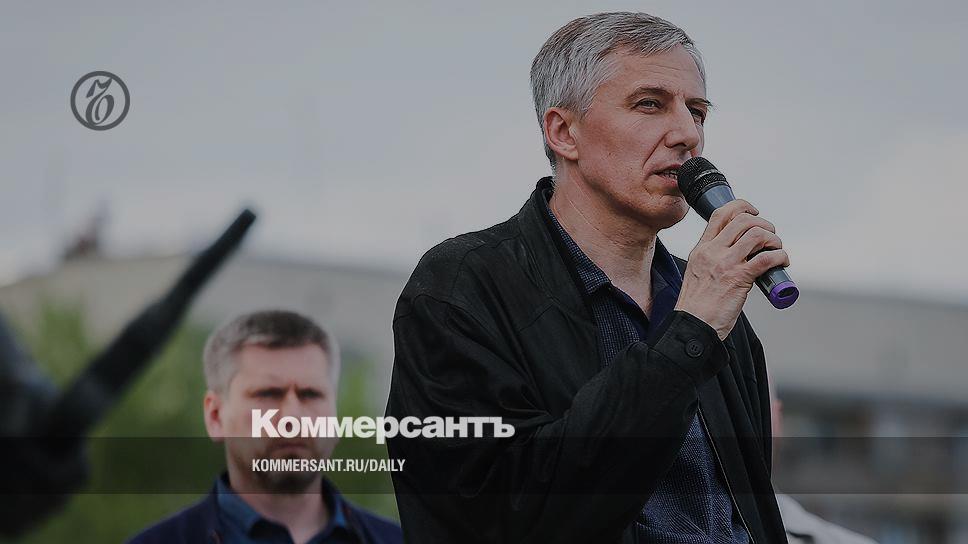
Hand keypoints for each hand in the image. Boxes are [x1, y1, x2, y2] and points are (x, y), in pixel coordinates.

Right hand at [674, 199, 789, 339]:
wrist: (693, 326)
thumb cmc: (697, 306)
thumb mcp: (697, 272)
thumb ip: (713, 259)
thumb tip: (738, 254)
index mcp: (702, 249)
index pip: (721, 214)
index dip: (742, 207)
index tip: (754, 213)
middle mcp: (713, 251)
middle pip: (743, 220)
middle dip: (764, 224)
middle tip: (770, 237)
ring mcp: (725, 263)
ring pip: (757, 235)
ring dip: (774, 239)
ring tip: (777, 250)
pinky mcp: (739, 278)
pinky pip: (767, 258)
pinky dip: (780, 256)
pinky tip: (782, 263)